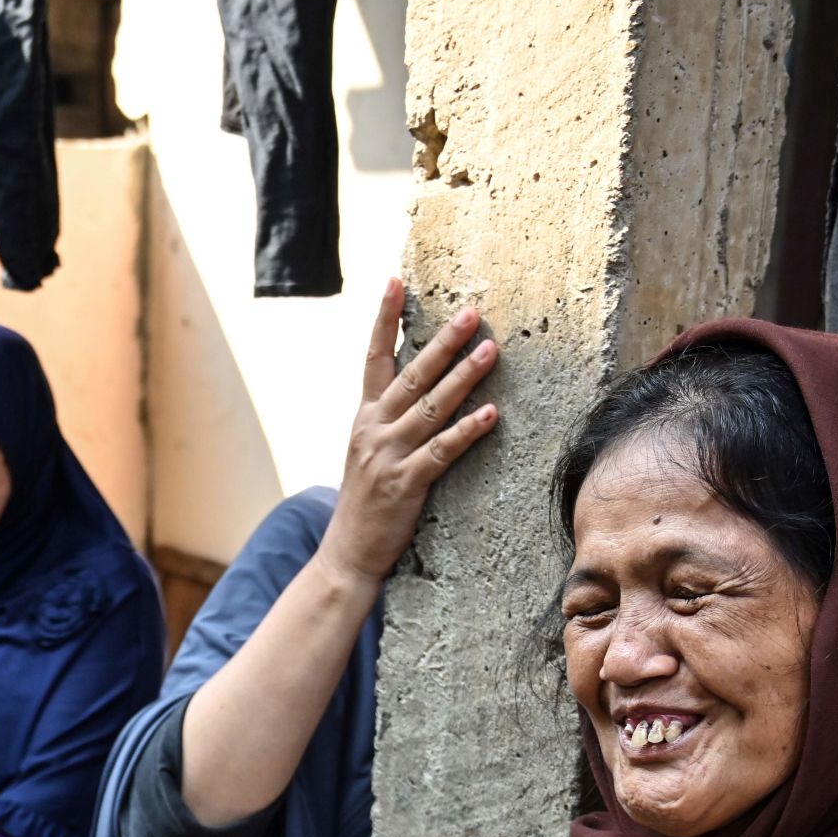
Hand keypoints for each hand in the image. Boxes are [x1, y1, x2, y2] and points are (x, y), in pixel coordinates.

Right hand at [317, 277, 499, 584]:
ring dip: (462, 377)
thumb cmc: (365, 503)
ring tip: (491, 350)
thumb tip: (421, 388)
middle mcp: (372, 430)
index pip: (374, 358)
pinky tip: (490, 414)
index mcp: (364, 418)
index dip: (385, 320)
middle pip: (411, 376)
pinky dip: (467, 431)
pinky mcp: (405, 484)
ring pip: (430, 407)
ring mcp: (388, 456)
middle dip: (442, 342)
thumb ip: (389, 420)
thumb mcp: (368, 452)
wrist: (346, 554)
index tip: (395, 282)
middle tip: (471, 313)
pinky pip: (442, 451)